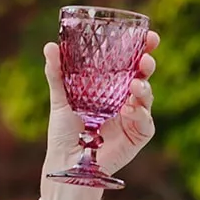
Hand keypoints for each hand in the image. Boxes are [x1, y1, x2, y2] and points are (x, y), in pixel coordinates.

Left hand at [40, 30, 160, 199]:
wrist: (67, 162)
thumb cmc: (65, 132)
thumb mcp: (60, 99)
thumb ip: (57, 73)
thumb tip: (50, 46)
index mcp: (110, 86)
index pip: (129, 63)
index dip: (141, 49)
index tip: (149, 36)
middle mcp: (124, 98)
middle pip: (143, 75)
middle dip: (148, 63)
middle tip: (146, 58)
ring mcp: (133, 117)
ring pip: (147, 96)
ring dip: (145, 87)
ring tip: (135, 84)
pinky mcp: (137, 136)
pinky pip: (145, 121)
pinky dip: (140, 114)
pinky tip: (129, 109)